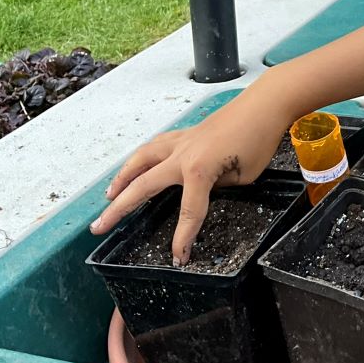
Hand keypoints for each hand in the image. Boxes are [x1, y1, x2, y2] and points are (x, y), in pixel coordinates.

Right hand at [89, 97, 290, 265]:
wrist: (265, 104)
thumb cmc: (259, 138)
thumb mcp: (245, 176)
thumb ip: (219, 187)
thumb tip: (203, 189)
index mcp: (199, 170)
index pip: (188, 211)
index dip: (183, 238)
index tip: (178, 258)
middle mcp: (182, 154)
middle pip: (142, 185)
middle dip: (119, 209)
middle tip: (98, 227)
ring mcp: (182, 141)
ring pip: (141, 159)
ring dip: (122, 178)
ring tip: (109, 196)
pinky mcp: (187, 133)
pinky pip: (155, 146)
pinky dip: (141, 158)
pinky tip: (137, 165)